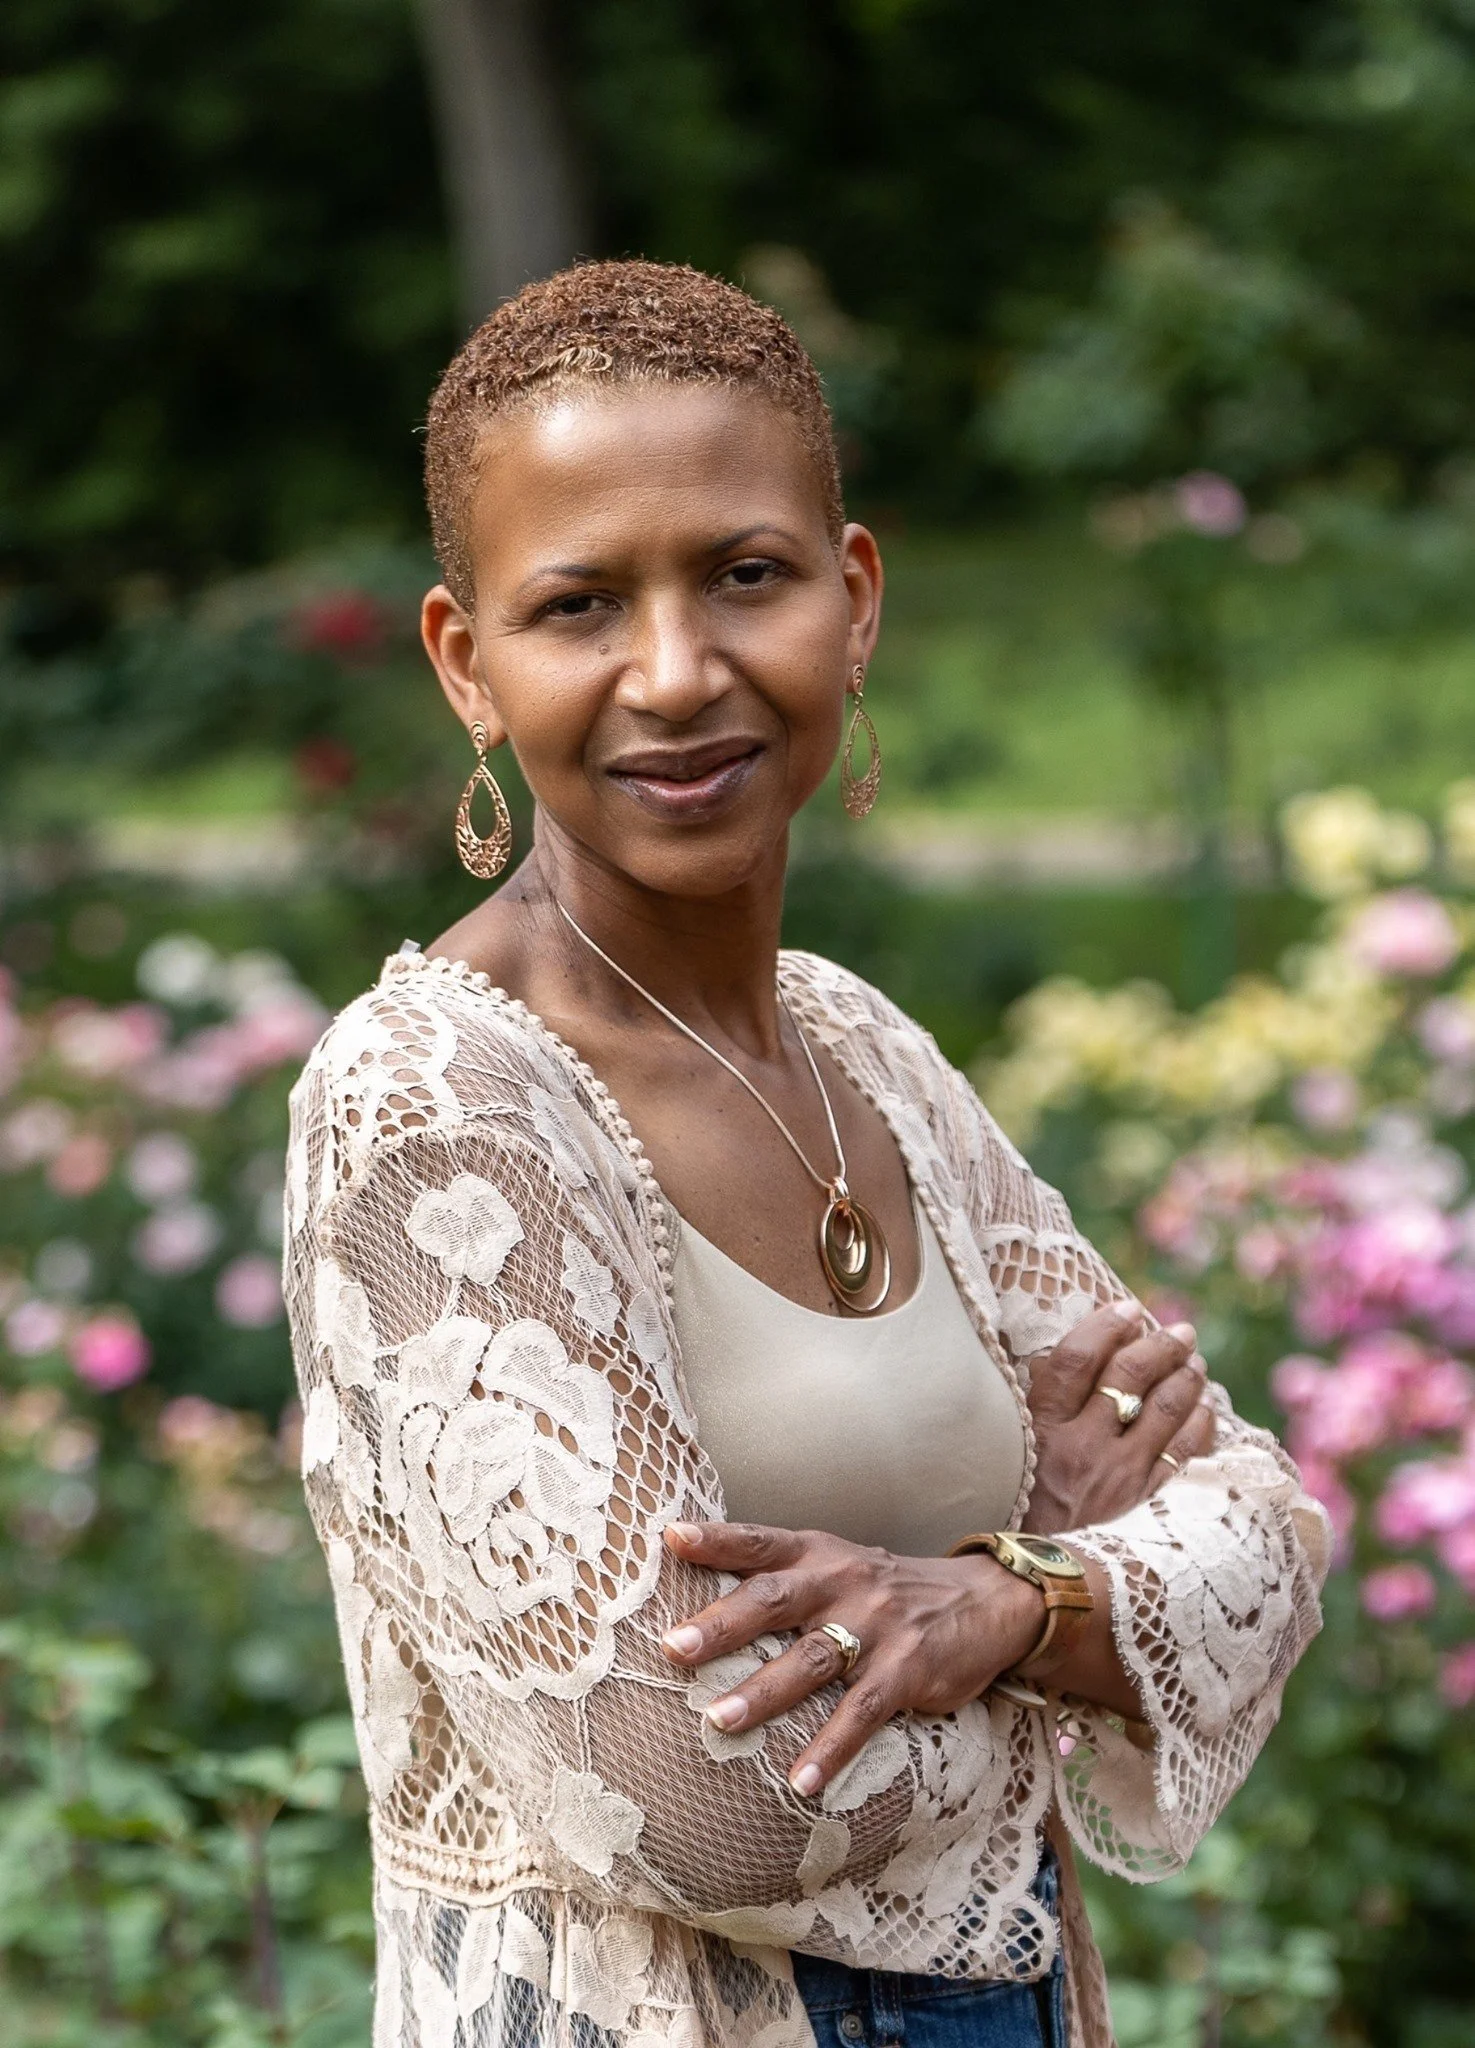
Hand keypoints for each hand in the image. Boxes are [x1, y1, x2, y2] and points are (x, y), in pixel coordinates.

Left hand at [659, 1521, 1042, 1794]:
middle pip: (775, 1598)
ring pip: (812, 1659)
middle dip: (723, 1623)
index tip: (672, 1537)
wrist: (985, 1600)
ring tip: (719, 1721)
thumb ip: (785, 1577)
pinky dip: (831, 1748)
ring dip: (764, 1692)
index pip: (761, 1542)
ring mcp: (877, 1625)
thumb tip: (707, 1605)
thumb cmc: (888, 1590)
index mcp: (820, 1554)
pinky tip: (801, 1781)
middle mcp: (844, 1581)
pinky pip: (863, 1713)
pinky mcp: (908, 1670)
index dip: (717, 1540)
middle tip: (675, 1647)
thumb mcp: (840, 1565)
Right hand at [1023, 1299, 1215, 1536]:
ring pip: (1167, 1408)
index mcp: (1043, 1428)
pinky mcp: (1149, 1504)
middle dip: (1160, 1344)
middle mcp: (1084, 1445)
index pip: (1077, 1358)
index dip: (1104, 1325)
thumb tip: (1065, 1360)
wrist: (1039, 1583)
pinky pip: (1186, 1452)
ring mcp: (1121, 1475)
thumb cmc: (1021, 1512)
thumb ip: (1038, 1407)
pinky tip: (1205, 1409)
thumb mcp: (1014, 1454)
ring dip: (1187, 1377)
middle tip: (1180, 1331)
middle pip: (1130, 1376)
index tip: (1126, 1308)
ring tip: (1195, 1361)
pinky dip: (1200, 1424)